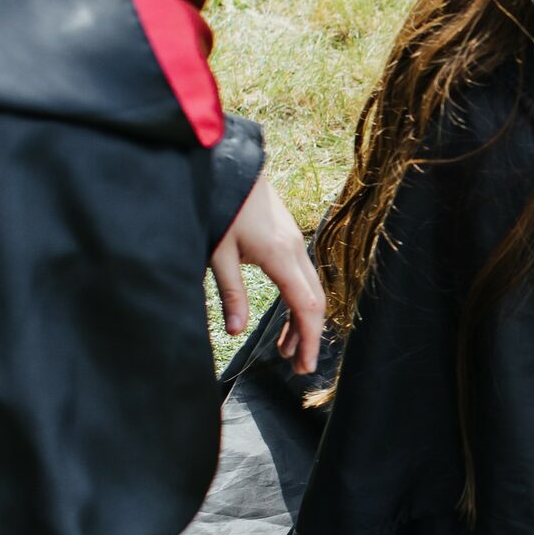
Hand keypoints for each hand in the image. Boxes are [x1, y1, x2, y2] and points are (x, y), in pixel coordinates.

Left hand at [209, 173, 323, 373]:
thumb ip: (230, 293)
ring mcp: (295, 243)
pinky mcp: (288, 239)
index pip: (306, 305)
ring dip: (301, 322)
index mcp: (280, 256)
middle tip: (298, 368)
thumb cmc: (221, 206)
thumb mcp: (218, 254)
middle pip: (315, 301)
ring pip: (310, 290)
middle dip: (309, 336)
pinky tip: (283, 319)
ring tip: (285, 351)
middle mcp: (295, 250)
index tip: (305, 366)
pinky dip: (297, 302)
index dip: (309, 339)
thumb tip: (236, 331)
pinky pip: (302, 278)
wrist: (230, 166)